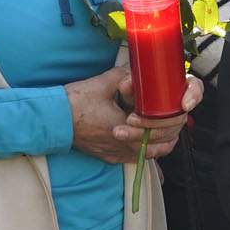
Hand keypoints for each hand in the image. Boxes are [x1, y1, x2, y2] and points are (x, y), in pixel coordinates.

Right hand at [66, 68, 203, 164]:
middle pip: (157, 145)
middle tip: (177, 121)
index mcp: (124, 126)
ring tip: (169, 135)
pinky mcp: (107, 156)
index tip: (177, 111)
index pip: (158, 129)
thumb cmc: (75, 102)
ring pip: (146, 155)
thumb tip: (140, 70)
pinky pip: (132, 159)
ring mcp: (114, 153)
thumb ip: (125, 76)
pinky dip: (144, 152)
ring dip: (160, 145)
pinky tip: (148, 144)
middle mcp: (122, 144)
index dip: (170, 121)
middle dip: (169, 133)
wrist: (51, 120)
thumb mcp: (102, 83)